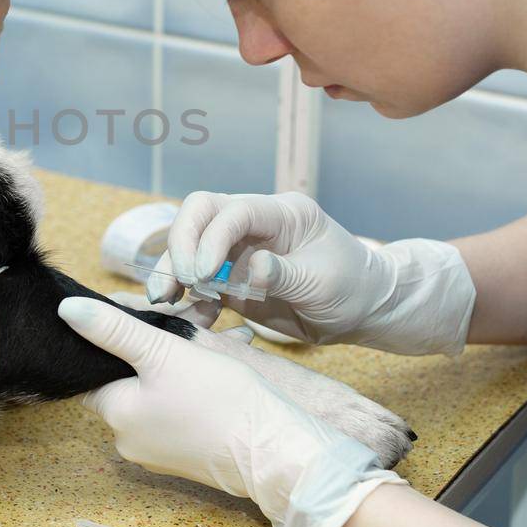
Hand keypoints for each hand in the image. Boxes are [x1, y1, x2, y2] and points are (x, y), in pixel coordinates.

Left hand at [58, 297, 402, 526]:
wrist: (275, 452)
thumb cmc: (220, 400)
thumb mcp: (164, 352)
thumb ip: (114, 330)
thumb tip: (66, 310)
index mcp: (116, 414)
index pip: (92, 371)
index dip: (108, 341)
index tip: (133, 318)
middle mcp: (129, 440)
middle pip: (127, 381)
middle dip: (151, 348)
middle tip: (184, 322)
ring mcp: (159, 453)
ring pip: (155, 393)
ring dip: (175, 365)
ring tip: (210, 336)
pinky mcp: (188, 456)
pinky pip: (177, 412)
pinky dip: (192, 388)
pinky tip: (219, 368)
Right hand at [148, 191, 475, 355]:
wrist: (362, 310)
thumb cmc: (352, 287)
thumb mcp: (325, 282)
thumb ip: (286, 274)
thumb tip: (250, 268)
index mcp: (281, 214)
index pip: (233, 211)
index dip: (211, 238)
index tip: (203, 274)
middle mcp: (254, 224)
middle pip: (200, 214)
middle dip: (181, 244)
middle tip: (178, 282)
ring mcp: (238, 250)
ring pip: (190, 246)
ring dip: (173, 271)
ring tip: (164, 301)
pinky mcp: (230, 279)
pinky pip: (197, 282)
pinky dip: (185, 296)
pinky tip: (184, 315)